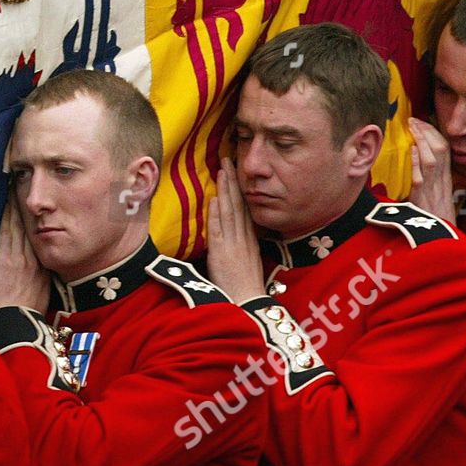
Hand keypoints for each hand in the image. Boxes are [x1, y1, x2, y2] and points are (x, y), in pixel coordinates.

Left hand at [0, 196, 49, 313]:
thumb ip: (39, 279)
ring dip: (17, 206)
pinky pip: (8, 232)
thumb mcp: (41, 295)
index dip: (38, 219)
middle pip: (32, 227)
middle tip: (25, 186)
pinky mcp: (7, 259)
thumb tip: (36, 271)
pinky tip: (7, 203)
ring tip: (16, 188)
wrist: (15, 324)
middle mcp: (35, 259)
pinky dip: (8, 216)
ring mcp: (21, 258)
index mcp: (44, 268)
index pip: (41, 238)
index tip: (37, 205)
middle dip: (28, 206)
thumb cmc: (24, 314)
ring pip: (20, 226)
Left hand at [205, 165, 265, 303]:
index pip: (245, 209)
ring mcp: (233, 245)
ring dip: (225, 190)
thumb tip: (237, 236)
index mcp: (251, 241)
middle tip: (228, 160)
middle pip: (238, 204)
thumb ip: (243, 247)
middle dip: (233, 181)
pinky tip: (214, 199)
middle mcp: (244, 239)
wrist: (248, 306)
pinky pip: (219, 230)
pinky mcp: (222, 254)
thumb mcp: (248, 264)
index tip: (235, 173)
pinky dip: (216, 214)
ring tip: (222, 170)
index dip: (239, 189)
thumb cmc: (245, 290)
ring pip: (229, 212)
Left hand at [408, 117, 457, 223]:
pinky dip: (416, 163)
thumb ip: (430, 177)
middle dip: (428, 132)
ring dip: (422, 142)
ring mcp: (433, 190)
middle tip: (414, 120)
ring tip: (413, 128)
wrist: (442, 240)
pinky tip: (411, 150)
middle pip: (441, 150)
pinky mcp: (423, 200)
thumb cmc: (435, 219)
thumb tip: (417, 155)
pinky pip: (421, 178)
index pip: (444, 149)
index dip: (433, 133)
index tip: (421, 122)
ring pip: (432, 160)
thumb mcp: (436, 195)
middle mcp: (442, 182)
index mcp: (446, 179)